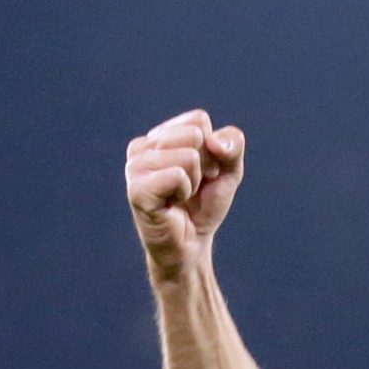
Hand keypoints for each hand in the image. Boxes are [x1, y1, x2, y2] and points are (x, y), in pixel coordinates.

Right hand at [125, 110, 246, 282]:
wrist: (191, 248)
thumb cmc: (203, 208)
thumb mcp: (228, 172)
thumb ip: (232, 145)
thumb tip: (213, 140)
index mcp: (159, 136)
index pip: (199, 120)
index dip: (212, 150)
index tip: (202, 175)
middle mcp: (142, 146)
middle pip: (195, 135)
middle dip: (205, 166)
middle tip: (191, 190)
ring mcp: (136, 166)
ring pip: (189, 156)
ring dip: (194, 183)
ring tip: (180, 198)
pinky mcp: (137, 187)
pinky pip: (178, 175)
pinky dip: (184, 193)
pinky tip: (172, 205)